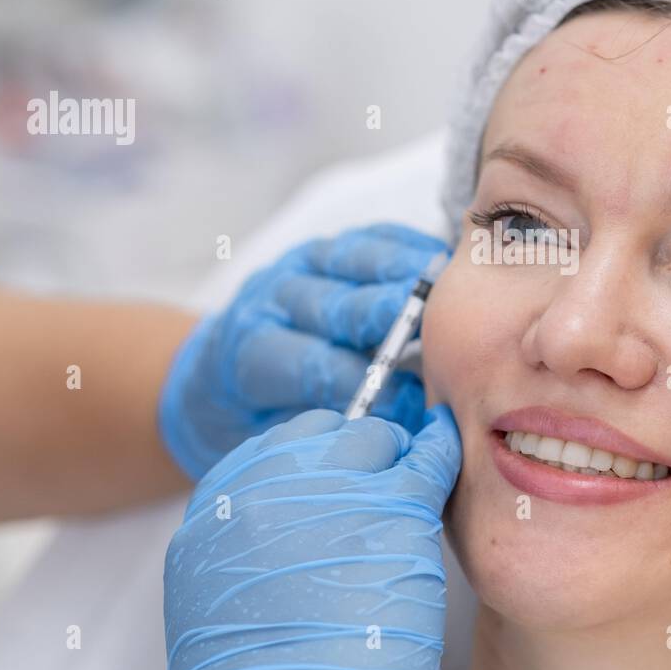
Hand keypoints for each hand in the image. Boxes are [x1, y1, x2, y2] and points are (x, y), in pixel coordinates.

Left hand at [157, 223, 449, 480]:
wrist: (219, 373)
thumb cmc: (261, 413)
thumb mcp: (281, 432)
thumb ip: (337, 423)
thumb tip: (408, 420)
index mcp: (254, 353)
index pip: (313, 363)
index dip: (365, 379)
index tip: (410, 396)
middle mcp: (272, 301)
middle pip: (340, 306)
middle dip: (393, 319)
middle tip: (443, 330)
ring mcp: (299, 267)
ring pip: (357, 261)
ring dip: (408, 274)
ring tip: (451, 289)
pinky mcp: (327, 248)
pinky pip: (374, 237)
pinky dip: (410, 247)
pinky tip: (440, 259)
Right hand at [164, 405, 461, 669]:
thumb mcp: (217, 592)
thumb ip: (247, 536)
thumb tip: (283, 517)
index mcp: (219, 506)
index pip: (274, 449)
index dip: (313, 459)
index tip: (332, 471)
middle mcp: (272, 484)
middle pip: (325, 437)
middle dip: (354, 453)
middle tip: (376, 479)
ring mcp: (334, 488)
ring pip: (374, 441)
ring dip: (393, 458)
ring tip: (409, 476)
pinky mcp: (394, 505)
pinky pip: (426, 458)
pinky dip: (439, 451)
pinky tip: (443, 446)